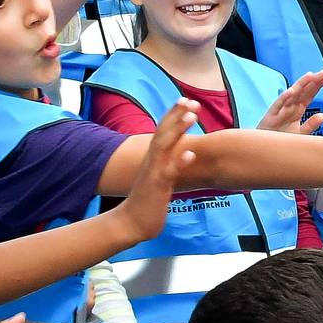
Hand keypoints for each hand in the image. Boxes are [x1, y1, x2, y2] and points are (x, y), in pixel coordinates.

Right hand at [108, 102, 198, 243]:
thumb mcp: (157, 177)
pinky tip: (191, 153)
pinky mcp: (157, 187)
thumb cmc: (147, 200)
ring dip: (178, 130)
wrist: (130, 223)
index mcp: (153, 159)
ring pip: (165, 147)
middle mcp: (152, 161)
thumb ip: (165, 163)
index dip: (173, 115)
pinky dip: (179, 162)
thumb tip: (177, 153)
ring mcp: (154, 173)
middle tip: (190, 100)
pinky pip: (168, 172)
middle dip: (176, 115)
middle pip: (163, 132)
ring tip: (192, 116)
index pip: (162, 131)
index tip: (186, 100)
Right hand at [260, 73, 322, 135]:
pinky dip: (283, 98)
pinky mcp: (271, 116)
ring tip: (309, 76)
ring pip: (291, 95)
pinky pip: (277, 106)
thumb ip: (311, 125)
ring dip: (300, 85)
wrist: (264, 149)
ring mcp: (280, 110)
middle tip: (322, 72)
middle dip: (312, 82)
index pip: (308, 95)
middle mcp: (289, 107)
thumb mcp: (300, 133)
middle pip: (302, 92)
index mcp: (296, 110)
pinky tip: (290, 92)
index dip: (317, 86)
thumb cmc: (280, 139)